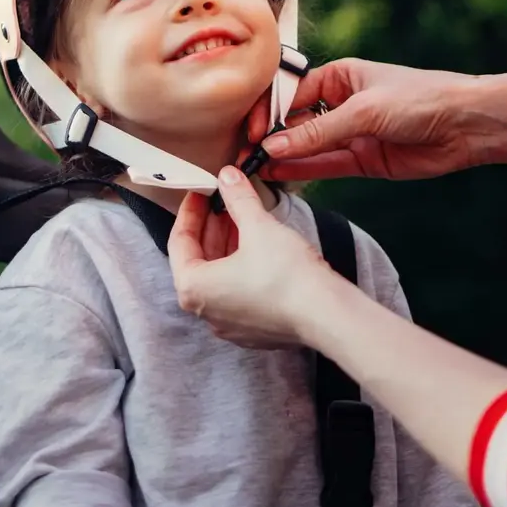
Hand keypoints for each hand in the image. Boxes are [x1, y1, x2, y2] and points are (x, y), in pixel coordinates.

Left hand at [168, 169, 337, 349]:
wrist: (327, 316)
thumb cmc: (285, 274)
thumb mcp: (258, 226)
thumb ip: (238, 198)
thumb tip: (227, 175)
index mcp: (193, 289)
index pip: (179, 242)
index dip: (190, 212)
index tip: (200, 193)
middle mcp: (206, 312)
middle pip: (198, 261)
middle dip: (211, 228)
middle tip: (221, 201)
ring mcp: (231, 325)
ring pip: (219, 277)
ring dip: (226, 246)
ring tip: (241, 219)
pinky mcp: (254, 331)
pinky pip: (238, 293)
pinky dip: (241, 268)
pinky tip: (258, 248)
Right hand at [246, 60, 506, 181]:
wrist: (466, 125)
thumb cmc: (421, 98)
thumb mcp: (364, 110)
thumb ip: (318, 132)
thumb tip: (275, 146)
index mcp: (340, 76)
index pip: (292, 93)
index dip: (270, 112)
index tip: (254, 132)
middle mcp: (341, 104)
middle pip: (295, 121)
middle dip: (271, 136)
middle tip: (245, 153)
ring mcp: (351, 133)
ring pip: (307, 146)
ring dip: (282, 157)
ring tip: (252, 168)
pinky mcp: (363, 160)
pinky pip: (325, 165)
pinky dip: (303, 171)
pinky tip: (278, 175)